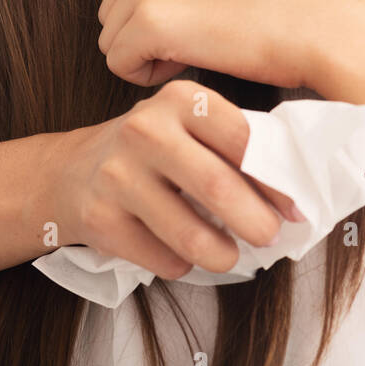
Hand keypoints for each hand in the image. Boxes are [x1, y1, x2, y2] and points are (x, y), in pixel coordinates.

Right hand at [47, 79, 303, 277]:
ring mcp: (117, 174)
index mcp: (180, 100)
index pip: (243, 140)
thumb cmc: (152, 151)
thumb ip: (233, 147)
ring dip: (222, 254)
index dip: (276, 180)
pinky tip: (180, 255)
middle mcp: (146, 130)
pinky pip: (160, 258)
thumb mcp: (188, 127)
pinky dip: (181, 265)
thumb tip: (293, 196)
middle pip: (219, 187)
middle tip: (270, 237)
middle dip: (256, 222)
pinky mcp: (98, 218)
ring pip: (189, 234)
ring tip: (230, 256)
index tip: (294, 206)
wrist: (70, 172)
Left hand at [96, 0, 355, 87]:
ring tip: (203, 45)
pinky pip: (119, 64)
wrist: (318, 26)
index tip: (197, 14)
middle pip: (109, 10)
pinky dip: (149, 75)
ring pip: (111, 40)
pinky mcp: (150, 20)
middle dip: (146, 33)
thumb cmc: (276, 6)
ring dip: (150, 55)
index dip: (148, 8)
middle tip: (203, 34)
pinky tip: (194, 61)